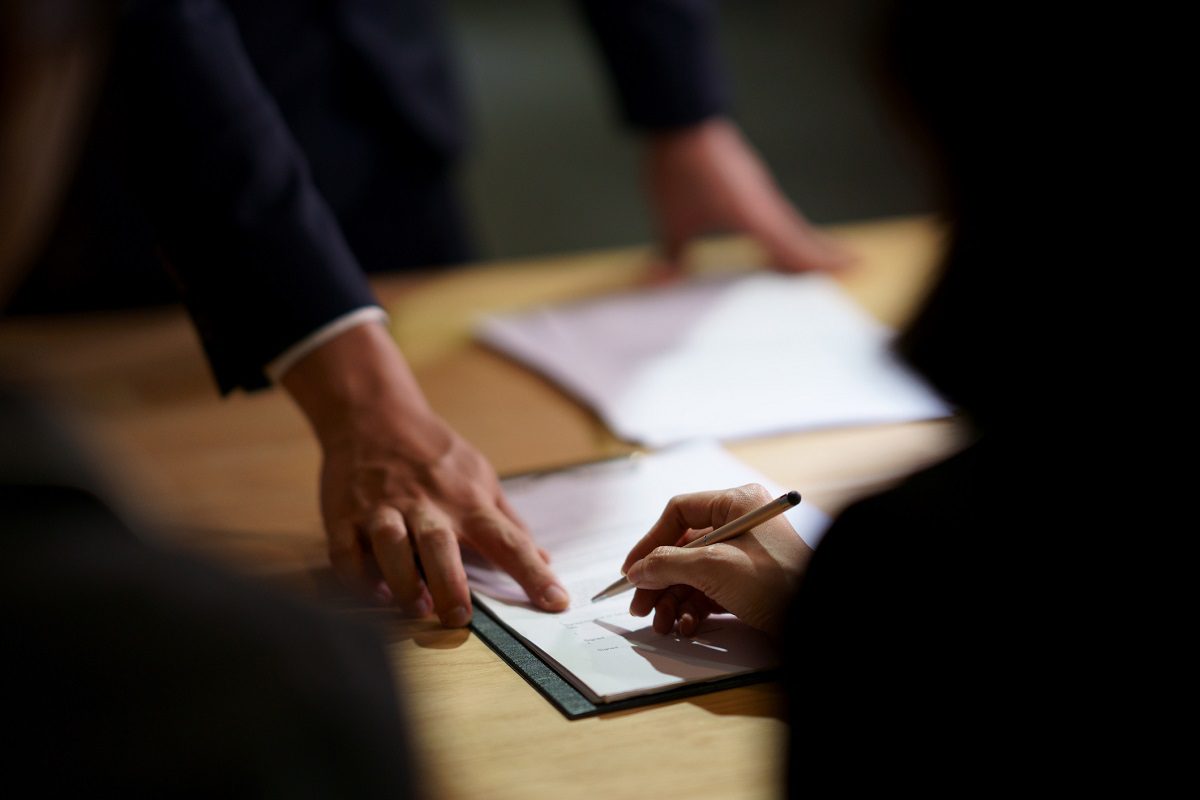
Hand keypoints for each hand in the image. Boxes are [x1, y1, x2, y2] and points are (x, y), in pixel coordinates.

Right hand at [281, 322, 568, 626]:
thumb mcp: (480, 477)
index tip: (556, 601)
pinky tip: (372, 592)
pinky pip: (346, 548)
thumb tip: (545, 557)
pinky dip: (356, 574)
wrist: (374, 415)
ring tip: (416, 608)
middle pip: (440, 544)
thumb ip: (509, 522)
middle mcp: (427, 504)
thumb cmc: (434, 454)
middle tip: (460, 617)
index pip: (508, 540)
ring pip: (391, 543)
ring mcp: (383, 507)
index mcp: (468, 501)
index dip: (533, 573)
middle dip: (450, 582)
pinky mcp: (345, 513)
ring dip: (402, 579)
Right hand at [621, 483, 811, 636]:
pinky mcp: (749, 583)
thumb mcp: (713, 567)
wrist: (816, 621)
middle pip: (682, 548)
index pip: (680, 513)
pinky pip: (709, 591)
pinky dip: (693, 609)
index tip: (631, 569)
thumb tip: (637, 570)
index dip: (651, 541)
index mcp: (737, 503)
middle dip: (659, 580)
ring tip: (663, 624)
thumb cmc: (775, 582)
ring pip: (693, 573)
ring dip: (672, 599)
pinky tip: (687, 627)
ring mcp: (745, 555)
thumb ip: (668, 564)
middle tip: (639, 606)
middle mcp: (740, 524)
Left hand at [643, 117, 853, 280]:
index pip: (795, 249)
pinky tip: (779, 231)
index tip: (851, 268)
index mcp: (755, 217)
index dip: (820, 262)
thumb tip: (665, 278)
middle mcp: (766, 203)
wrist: (681, 119)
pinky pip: (775, 210)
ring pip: (791, 222)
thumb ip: (673, 252)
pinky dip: (786, 225)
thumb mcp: (672, 219)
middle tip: (853, 263)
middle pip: (802, 235)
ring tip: (824, 253)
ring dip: (807, 239)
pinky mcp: (749, 182)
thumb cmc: (680, 166)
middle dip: (824, 253)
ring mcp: (760, 191)